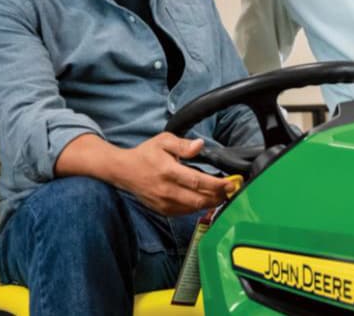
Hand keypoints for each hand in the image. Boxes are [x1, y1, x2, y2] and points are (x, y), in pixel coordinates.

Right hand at [111, 133, 237, 215]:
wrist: (123, 171)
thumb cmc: (146, 154)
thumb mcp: (163, 141)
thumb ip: (183, 144)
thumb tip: (200, 145)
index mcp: (168, 171)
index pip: (197, 181)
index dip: (216, 184)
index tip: (230, 183)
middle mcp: (166, 190)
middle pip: (198, 199)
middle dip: (218, 196)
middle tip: (230, 190)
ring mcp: (163, 202)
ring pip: (193, 208)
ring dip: (210, 203)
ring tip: (221, 195)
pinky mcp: (162, 210)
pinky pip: (184, 213)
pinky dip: (197, 208)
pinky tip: (205, 200)